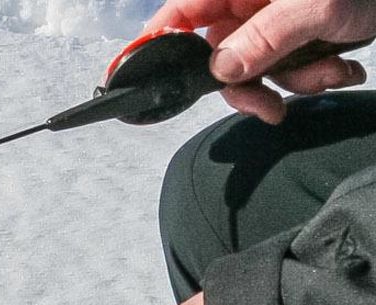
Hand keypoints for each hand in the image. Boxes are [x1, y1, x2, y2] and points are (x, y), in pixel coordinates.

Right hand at [144, 0, 373, 120]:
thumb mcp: (315, 6)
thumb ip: (263, 39)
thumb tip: (220, 72)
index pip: (180, 13)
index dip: (159, 44)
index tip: (146, 75)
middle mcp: (251, 0)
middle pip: (219, 55)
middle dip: (249, 85)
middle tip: (268, 107)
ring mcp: (277, 17)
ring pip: (259, 68)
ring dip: (296, 81)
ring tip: (332, 71)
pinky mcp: (302, 33)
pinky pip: (290, 67)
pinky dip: (317, 75)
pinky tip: (344, 65)